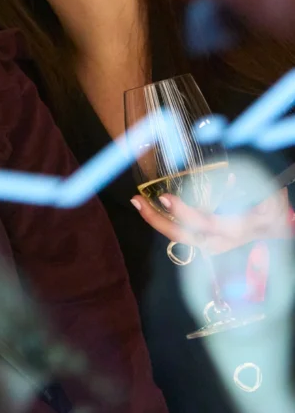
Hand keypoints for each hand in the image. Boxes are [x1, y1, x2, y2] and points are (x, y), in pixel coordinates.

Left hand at [132, 187, 289, 255]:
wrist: (276, 227)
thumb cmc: (269, 205)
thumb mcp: (263, 192)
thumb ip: (240, 182)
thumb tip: (219, 168)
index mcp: (236, 227)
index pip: (204, 223)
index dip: (182, 211)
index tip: (164, 197)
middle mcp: (220, 241)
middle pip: (182, 235)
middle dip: (156, 220)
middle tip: (137, 202)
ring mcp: (212, 244)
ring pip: (178, 235)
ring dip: (157, 219)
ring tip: (139, 203)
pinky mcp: (206, 242)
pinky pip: (182, 231)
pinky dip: (165, 219)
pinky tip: (150, 207)